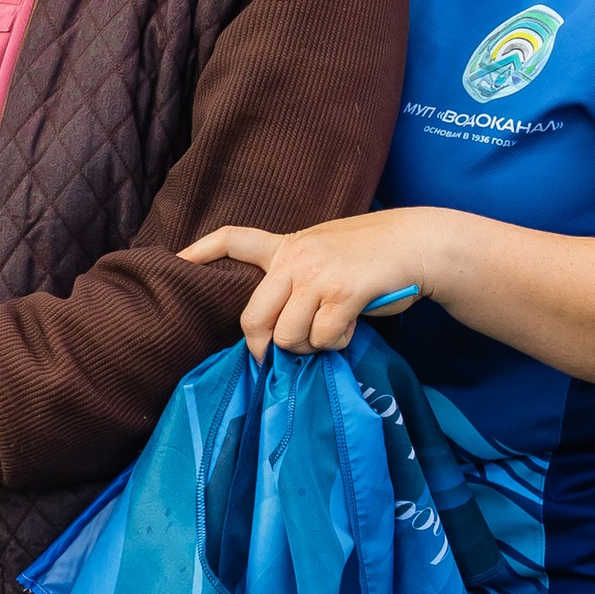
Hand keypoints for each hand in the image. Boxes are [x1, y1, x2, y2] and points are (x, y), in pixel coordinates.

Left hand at [182, 212, 441, 359]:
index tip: (175, 260)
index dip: (201, 251)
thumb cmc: (373, 257)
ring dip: (310, 347)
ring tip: (331, 330)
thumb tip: (276, 333)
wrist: (419, 245)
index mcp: (287, 246)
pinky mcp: (343, 292)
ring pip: (289, 337)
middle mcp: (296, 258)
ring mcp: (318, 274)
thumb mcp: (325, 254)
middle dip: (265, 345)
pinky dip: (337, 343)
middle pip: (253, 318)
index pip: (233, 239)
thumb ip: (297, 280)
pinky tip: (351, 326)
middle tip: (281, 354)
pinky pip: (323, 339)